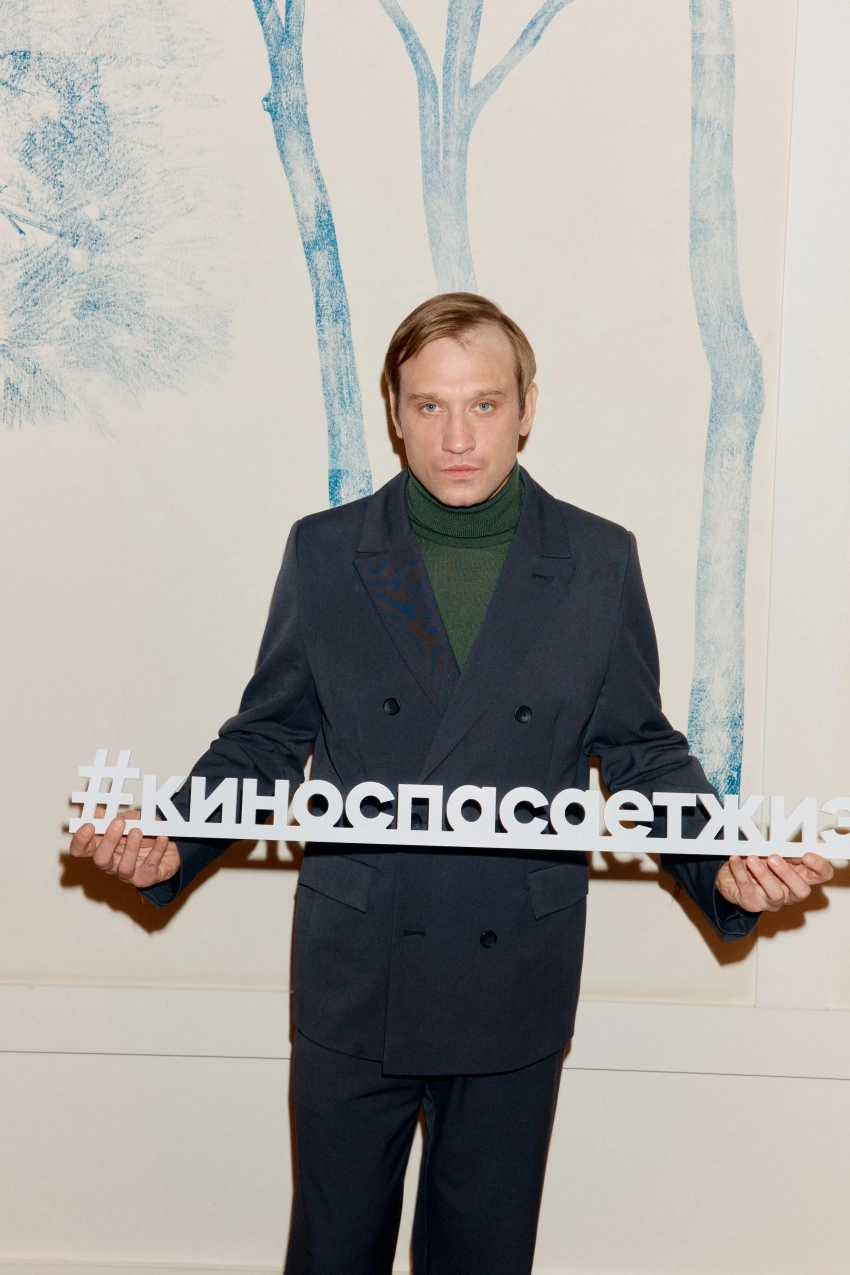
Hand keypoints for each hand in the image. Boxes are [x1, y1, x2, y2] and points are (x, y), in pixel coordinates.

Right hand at [69, 807, 179, 888]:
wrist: (171, 846)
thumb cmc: (145, 832)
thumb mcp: (132, 819)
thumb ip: (117, 817)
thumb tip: (100, 813)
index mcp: (101, 847)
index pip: (81, 849)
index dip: (81, 840)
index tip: (89, 826)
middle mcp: (111, 863)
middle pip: (100, 859)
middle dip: (109, 841)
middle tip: (118, 823)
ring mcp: (127, 873)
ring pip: (124, 868)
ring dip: (131, 848)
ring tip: (137, 831)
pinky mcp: (146, 878)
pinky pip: (150, 866)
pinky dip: (157, 850)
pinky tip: (161, 838)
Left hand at [716, 852, 833, 912]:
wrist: (729, 876)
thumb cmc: (756, 863)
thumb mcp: (773, 853)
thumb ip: (785, 851)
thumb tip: (791, 846)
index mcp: (800, 877)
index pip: (821, 876)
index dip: (820, 867)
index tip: (807, 855)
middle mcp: (789, 892)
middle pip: (801, 891)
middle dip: (788, 874)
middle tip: (774, 857)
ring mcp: (771, 901)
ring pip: (775, 894)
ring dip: (763, 875)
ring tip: (752, 859)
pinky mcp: (751, 903)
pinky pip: (746, 888)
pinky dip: (739, 871)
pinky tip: (735, 860)